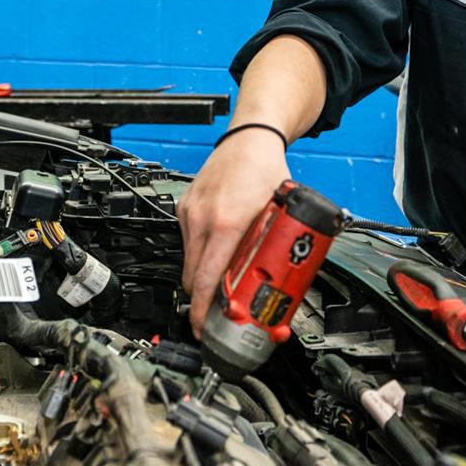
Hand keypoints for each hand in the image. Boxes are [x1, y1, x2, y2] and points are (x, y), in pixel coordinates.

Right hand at [178, 127, 291, 338]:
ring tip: (222, 277)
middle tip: (217, 309)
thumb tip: (281, 284)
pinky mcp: (184, 206)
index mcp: (227, 224)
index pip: (207, 279)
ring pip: (188, 260)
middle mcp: (203, 219)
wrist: (249, 139)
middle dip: (202, 298)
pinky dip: (199, 252)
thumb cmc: (266, 170)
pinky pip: (187, 241)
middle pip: (192, 276)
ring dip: (202, 274)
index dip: (202, 309)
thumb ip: (275, 249)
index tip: (202, 327)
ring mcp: (190, 212)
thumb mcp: (280, 215)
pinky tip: (218, 247)